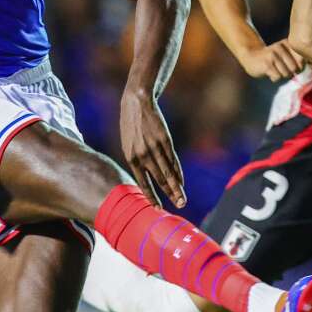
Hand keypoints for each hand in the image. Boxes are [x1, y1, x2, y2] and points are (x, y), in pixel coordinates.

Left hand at [120, 91, 184, 207]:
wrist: (137, 102)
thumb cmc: (131, 125)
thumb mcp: (128, 143)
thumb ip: (137, 160)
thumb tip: (146, 177)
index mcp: (131, 157)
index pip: (143, 182)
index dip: (152, 196)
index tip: (159, 208)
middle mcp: (143, 154)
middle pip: (159, 179)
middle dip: (170, 194)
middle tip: (180, 206)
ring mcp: (155, 147)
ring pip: (168, 171)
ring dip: (176, 187)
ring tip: (182, 198)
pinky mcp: (165, 139)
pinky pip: (173, 159)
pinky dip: (178, 171)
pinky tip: (182, 181)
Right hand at [240, 39, 305, 80]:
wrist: (250, 56)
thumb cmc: (271, 58)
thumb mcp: (284, 53)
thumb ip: (296, 58)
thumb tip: (304, 70)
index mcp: (287, 43)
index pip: (302, 60)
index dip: (298, 67)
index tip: (290, 65)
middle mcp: (281, 47)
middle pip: (294, 68)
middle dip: (289, 72)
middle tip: (280, 68)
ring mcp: (273, 55)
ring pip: (286, 74)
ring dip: (280, 75)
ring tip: (273, 69)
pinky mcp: (267, 64)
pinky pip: (277, 77)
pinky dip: (273, 78)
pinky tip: (268, 72)